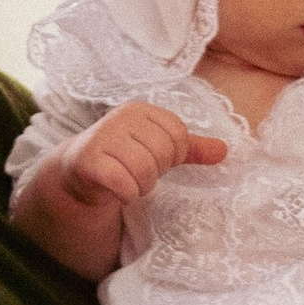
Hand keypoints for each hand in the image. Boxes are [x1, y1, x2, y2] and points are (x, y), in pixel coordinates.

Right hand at [61, 102, 225, 208]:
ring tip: (131, 182)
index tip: (157, 159)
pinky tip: (119, 190)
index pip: (178, 134)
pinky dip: (127, 194)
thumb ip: (191, 149)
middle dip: (156, 171)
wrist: (79, 171)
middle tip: (140, 172)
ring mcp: (102, 137)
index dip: (174, 155)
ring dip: (142, 186)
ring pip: (145, 169)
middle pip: (163, 152)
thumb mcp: (158, 148)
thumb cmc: (124, 156)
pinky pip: (124, 183)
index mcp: (141, 110)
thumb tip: (224, 150)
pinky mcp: (88, 160)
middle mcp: (120, 118)